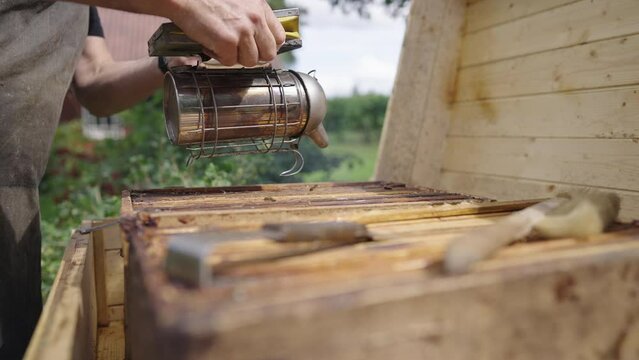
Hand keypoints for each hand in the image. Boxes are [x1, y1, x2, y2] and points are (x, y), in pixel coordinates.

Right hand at [168, 0, 285, 66]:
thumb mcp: (240, 2)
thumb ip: (253, 18)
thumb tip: (260, 40)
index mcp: (260, 8)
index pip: (279, 38)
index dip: (267, 46)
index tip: (258, 48)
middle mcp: (255, 19)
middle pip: (268, 54)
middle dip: (253, 56)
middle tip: (238, 50)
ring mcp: (242, 31)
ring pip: (250, 61)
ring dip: (234, 57)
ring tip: (221, 44)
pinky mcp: (227, 42)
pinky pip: (229, 62)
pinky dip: (217, 56)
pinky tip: (210, 43)